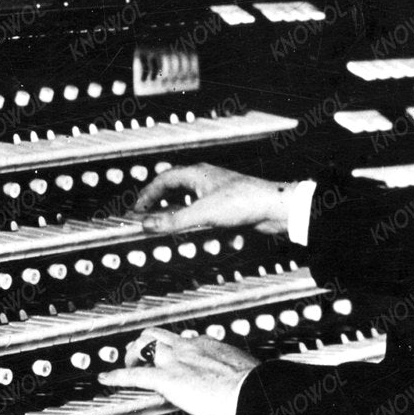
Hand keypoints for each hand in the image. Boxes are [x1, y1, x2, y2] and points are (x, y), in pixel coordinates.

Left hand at [100, 327, 258, 414]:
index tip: (173, 359)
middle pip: (158, 334)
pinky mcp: (167, 379)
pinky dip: (117, 376)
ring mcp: (176, 361)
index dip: (174, 350)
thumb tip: (242, 386)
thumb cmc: (254, 388)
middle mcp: (189, 347)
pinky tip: (105, 379)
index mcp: (209, 344)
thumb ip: (236, 376)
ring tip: (125, 364)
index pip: (184, 341)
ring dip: (132, 354)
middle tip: (139, 355)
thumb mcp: (245, 375)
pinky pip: (134, 375)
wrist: (251, 392)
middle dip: (145, 343)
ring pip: (144, 346)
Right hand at [133, 164, 294, 236]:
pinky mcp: (229, 207)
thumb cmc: (244, 201)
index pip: (164, 179)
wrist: (276, 208)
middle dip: (164, 207)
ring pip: (193, 206)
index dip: (148, 194)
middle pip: (177, 191)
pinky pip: (209, 218)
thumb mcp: (203, 214)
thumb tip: (147, 224)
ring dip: (185, 221)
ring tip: (177, 233)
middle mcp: (206, 180)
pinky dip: (205, 229)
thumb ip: (173, 221)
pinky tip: (208, 240)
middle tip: (151, 219)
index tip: (137, 209)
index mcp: (197, 174)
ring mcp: (218, 193)